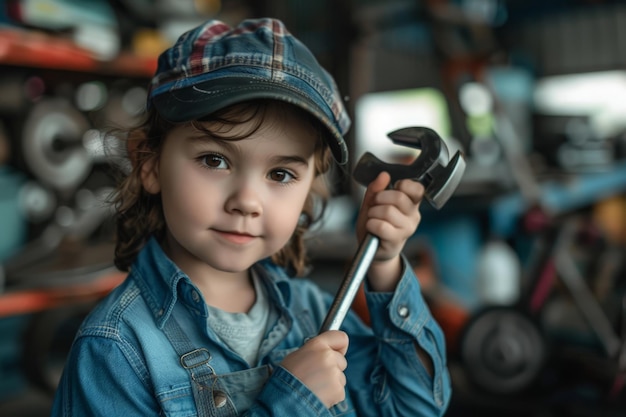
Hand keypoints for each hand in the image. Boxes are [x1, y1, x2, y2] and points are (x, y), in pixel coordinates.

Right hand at [280, 331, 348, 407]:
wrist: (285, 399)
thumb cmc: (287, 377)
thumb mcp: (297, 355)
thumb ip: (315, 351)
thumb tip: (324, 351)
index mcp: (317, 345)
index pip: (341, 337)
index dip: (340, 346)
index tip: (337, 351)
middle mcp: (328, 356)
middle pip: (341, 360)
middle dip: (334, 367)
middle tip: (317, 375)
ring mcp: (334, 373)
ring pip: (340, 377)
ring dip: (332, 382)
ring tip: (315, 386)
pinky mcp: (338, 390)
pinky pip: (339, 390)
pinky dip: (332, 394)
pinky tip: (319, 394)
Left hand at [355, 171, 424, 290]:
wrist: (371, 249)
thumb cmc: (375, 224)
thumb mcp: (372, 203)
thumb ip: (376, 188)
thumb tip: (384, 175)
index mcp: (411, 202)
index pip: (417, 188)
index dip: (403, 184)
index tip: (394, 187)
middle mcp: (413, 215)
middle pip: (398, 197)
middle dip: (379, 199)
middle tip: (374, 205)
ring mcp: (407, 228)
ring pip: (387, 211)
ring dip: (372, 213)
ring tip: (373, 219)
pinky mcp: (397, 240)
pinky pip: (381, 226)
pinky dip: (370, 224)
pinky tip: (372, 228)